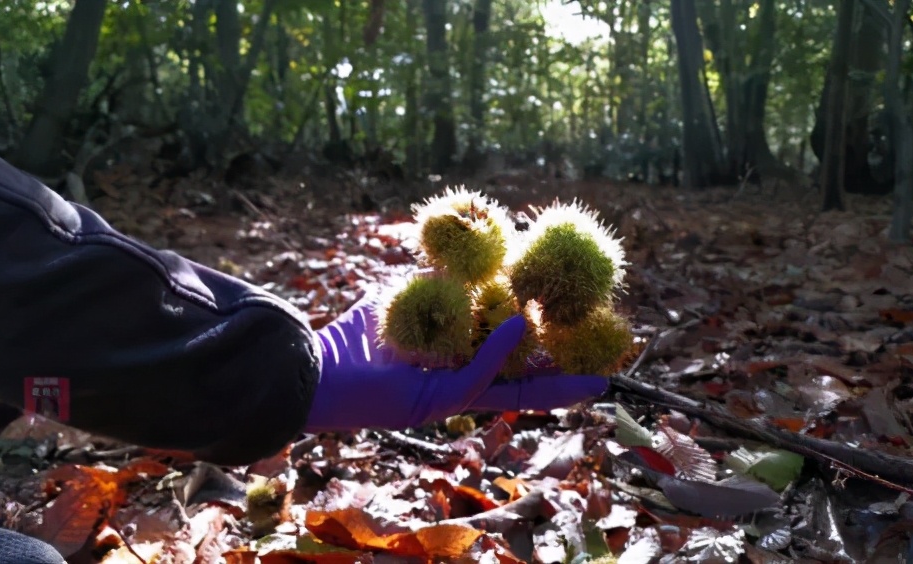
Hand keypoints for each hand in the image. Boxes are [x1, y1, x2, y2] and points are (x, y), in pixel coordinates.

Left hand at [303, 291, 607, 431]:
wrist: (311, 368)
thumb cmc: (350, 340)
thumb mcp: (401, 303)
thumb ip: (434, 289)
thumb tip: (462, 262)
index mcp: (449, 371)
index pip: (506, 370)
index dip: (541, 361)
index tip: (573, 347)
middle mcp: (453, 391)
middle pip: (519, 389)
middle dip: (560, 384)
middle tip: (602, 376)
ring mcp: (444, 401)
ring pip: (509, 395)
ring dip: (550, 381)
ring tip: (592, 377)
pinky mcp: (430, 403)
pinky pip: (474, 379)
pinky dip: (498, 353)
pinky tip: (519, 327)